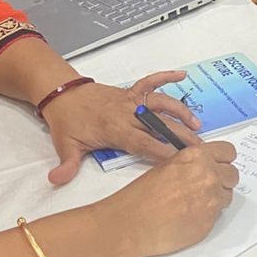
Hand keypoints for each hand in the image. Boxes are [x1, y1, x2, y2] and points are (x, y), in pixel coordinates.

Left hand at [41, 70, 201, 186]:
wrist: (61, 93)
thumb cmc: (66, 121)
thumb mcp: (65, 145)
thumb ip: (67, 165)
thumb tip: (56, 180)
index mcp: (114, 129)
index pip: (142, 143)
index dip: (161, 151)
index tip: (179, 160)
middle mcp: (126, 113)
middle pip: (158, 125)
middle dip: (179, 135)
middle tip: (199, 147)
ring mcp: (129, 100)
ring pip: (160, 103)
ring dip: (179, 111)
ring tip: (196, 124)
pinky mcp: (129, 91)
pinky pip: (150, 81)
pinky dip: (165, 76)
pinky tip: (181, 76)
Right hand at [107, 141, 239, 256]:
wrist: (134, 222)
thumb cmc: (143, 195)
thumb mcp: (168, 166)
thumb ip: (191, 164)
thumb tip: (203, 167)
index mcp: (198, 157)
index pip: (228, 152)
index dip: (224, 160)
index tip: (220, 164)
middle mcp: (209, 175)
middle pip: (232, 174)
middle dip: (223, 180)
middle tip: (207, 186)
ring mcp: (212, 199)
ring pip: (227, 196)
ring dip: (216, 198)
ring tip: (194, 203)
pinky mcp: (211, 221)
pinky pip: (218, 215)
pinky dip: (208, 215)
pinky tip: (190, 215)